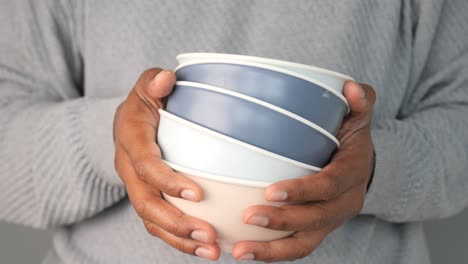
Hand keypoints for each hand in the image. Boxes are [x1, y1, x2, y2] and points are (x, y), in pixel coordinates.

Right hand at [113, 69, 219, 259]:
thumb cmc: (145, 102)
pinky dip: (180, 240)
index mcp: (131, 140)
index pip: (145, 165)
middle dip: (176, 223)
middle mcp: (129, 169)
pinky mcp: (147, 198)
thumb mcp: (147, 85)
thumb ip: (154, 81)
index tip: (197, 193)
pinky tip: (207, 248)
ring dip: (181, 240)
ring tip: (212, 251)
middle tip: (209, 235)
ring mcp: (137, 187)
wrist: (129, 122)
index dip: (167, 181)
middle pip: (146, 204)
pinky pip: (159, 225)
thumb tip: (167, 79)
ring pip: (152, 222)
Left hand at [232, 81, 376, 261]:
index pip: (329, 185)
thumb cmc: (351, 138)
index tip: (270, 191)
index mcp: (353, 173)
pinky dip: (272, 253)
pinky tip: (243, 251)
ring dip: (272, 250)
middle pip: (315, 219)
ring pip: (305, 242)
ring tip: (239, 251)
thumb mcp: (358, 117)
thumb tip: (350, 87)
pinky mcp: (317, 230)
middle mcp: (344, 203)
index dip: (302, 191)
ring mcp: (330, 221)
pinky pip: (297, 247)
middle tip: (248, 217)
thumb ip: (359, 102)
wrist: (362, 167)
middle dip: (282, 221)